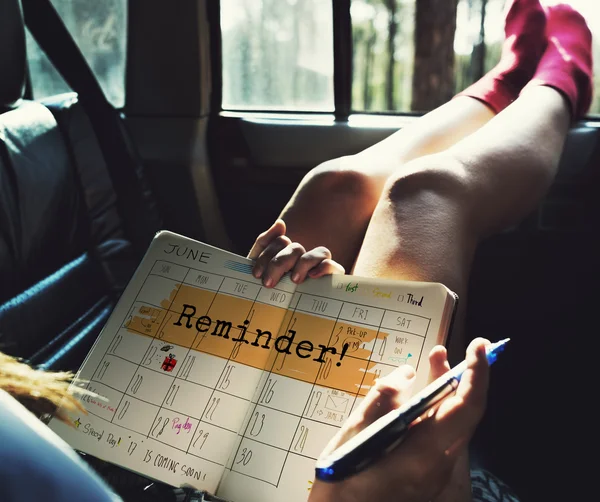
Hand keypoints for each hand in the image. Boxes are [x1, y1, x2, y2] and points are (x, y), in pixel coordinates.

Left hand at [248, 219, 344, 287]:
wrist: (282, 325)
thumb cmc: (271, 296)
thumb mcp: (262, 271)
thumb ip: (264, 244)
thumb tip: (281, 223)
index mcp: (287, 254)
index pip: (280, 241)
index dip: (266, 255)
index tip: (256, 275)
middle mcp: (306, 258)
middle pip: (296, 247)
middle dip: (279, 263)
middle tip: (268, 283)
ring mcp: (321, 268)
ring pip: (321, 252)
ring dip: (303, 263)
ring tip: (293, 280)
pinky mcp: (333, 280)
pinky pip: (333, 266)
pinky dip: (323, 267)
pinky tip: (312, 277)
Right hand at [308, 338, 490, 501]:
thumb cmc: (342, 483)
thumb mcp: (353, 435)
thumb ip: (382, 401)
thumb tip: (407, 374)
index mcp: (424, 455)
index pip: (466, 408)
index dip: (477, 374)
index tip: (478, 346)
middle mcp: (439, 466)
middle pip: (464, 414)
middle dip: (462, 376)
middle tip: (448, 348)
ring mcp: (435, 473)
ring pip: (454, 424)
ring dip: (448, 391)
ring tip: (434, 360)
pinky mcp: (427, 474)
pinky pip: (442, 434)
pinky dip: (437, 409)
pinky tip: (420, 395)